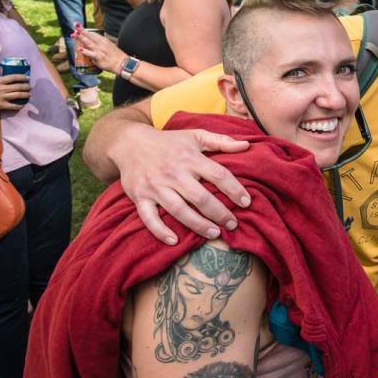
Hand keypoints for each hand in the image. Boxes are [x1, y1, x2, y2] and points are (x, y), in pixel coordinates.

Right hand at [0, 74, 30, 110]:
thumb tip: (6, 76)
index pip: (12, 77)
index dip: (21, 77)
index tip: (27, 77)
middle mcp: (1, 88)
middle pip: (18, 86)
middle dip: (26, 86)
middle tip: (30, 87)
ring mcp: (2, 97)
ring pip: (18, 95)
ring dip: (26, 95)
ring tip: (29, 94)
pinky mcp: (1, 105)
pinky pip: (13, 106)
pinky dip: (20, 105)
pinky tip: (23, 105)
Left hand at [72, 23, 124, 72]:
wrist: (123, 64)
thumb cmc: (116, 56)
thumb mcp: (109, 46)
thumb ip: (99, 45)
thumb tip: (90, 45)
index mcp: (104, 40)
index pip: (93, 34)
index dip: (85, 30)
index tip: (78, 27)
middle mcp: (102, 44)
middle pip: (90, 36)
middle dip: (82, 30)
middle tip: (75, 25)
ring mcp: (100, 51)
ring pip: (89, 43)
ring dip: (81, 38)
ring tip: (75, 34)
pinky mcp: (99, 58)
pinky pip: (91, 54)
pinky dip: (85, 51)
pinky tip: (80, 49)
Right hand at [115, 123, 251, 243]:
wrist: (130, 142)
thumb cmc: (170, 142)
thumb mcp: (196, 136)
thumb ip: (221, 141)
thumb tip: (247, 144)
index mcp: (190, 158)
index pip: (218, 174)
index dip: (234, 189)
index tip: (246, 202)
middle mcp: (173, 173)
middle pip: (200, 197)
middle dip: (219, 213)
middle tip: (233, 224)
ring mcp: (155, 186)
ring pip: (178, 210)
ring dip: (197, 224)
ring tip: (214, 233)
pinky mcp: (139, 197)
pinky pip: (149, 218)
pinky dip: (160, 230)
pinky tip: (174, 241)